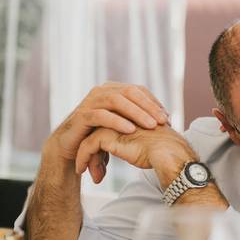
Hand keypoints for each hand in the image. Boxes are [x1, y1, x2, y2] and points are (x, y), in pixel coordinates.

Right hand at [45, 82, 169, 178]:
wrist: (71, 149)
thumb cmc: (99, 136)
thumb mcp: (122, 126)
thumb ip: (140, 120)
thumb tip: (168, 119)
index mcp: (113, 91)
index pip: (139, 91)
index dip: (154, 102)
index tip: (168, 118)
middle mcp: (102, 92)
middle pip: (130, 92)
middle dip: (149, 106)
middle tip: (164, 121)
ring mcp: (91, 101)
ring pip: (116, 100)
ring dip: (136, 112)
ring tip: (151, 126)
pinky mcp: (81, 115)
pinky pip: (101, 115)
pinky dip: (117, 121)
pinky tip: (130, 130)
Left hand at [74, 125, 196, 187]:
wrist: (168, 153)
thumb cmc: (164, 152)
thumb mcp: (147, 144)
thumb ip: (136, 141)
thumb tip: (137, 149)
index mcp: (128, 116)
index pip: (107, 129)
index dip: (101, 146)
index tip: (100, 162)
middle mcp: (119, 116)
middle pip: (96, 133)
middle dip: (91, 152)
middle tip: (90, 169)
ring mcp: (112, 123)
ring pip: (89, 139)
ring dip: (86, 157)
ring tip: (83, 171)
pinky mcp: (106, 134)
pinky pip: (87, 146)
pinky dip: (83, 158)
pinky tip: (82, 170)